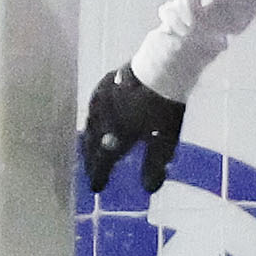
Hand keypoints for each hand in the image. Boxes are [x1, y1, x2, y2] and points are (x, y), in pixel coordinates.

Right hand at [81, 64, 185, 196]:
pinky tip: (98, 121)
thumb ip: (154, 164)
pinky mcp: (102, 86)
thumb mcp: (164, 139)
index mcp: (113, 136)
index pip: (102, 162)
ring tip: (92, 150)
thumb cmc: (164, 106)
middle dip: (92, 161)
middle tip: (92, 171)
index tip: (97, 188)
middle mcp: (100, 121)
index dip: (99, 175)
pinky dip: (95, 120)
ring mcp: (99, 102)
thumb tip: (149, 189)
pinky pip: (93, 109)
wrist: (162, 66)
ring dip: (90, 141)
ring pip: (90, 127)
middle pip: (92, 146)